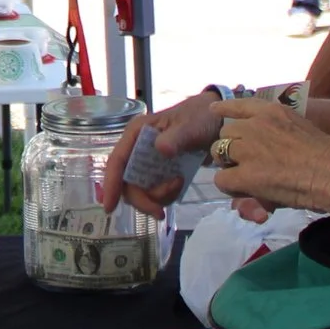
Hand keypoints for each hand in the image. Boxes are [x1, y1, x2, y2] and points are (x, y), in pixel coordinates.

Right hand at [97, 90, 224, 215]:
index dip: (111, 184)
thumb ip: (175, 137)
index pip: (117, 161)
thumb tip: (160, 149)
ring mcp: (147, 162)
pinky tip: (180, 184)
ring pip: (140, 190)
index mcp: (136, 133)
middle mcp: (136, 148)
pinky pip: (154, 192)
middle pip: (127, 183)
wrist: (219, 122)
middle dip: (142, 199)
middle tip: (160, 211)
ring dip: (157, 197)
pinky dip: (165, 196)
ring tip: (178, 184)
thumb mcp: (189, 126)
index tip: (110, 208)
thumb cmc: (200, 117)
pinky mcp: (158, 171)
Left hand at [208, 95, 329, 214]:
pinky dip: (229, 186)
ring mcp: (247, 150)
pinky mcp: (245, 174)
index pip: (238, 104)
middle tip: (243, 161)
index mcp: (271, 112)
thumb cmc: (328, 155)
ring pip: (218, 153)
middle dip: (231, 146)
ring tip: (243, 175)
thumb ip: (277, 131)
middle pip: (225, 133)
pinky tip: (242, 190)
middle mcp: (254, 126)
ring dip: (228, 164)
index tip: (213, 110)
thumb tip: (264, 141)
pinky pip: (222, 179)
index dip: (224, 109)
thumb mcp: (299, 127)